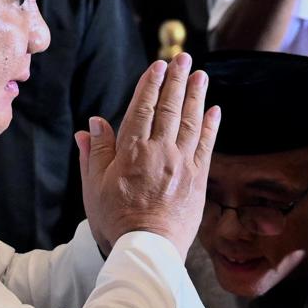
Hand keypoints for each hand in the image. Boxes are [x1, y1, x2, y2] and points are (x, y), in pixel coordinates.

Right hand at [75, 54, 219, 258]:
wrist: (148, 249)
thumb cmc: (116, 220)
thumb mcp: (94, 186)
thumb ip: (95, 152)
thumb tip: (92, 124)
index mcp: (132, 151)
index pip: (142, 108)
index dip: (150, 84)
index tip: (157, 66)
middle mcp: (160, 151)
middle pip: (169, 108)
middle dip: (176, 80)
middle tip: (183, 58)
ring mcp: (183, 164)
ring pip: (190, 121)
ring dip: (195, 95)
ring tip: (200, 75)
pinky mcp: (198, 179)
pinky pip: (207, 145)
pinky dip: (211, 125)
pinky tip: (214, 110)